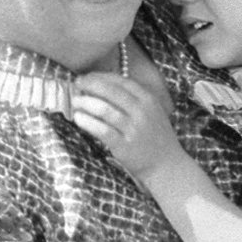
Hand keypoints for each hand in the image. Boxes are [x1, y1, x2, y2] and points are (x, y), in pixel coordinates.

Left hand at [68, 63, 181, 179]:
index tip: (87, 76)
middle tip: (77, 84)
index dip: (101, 77)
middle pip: (111, 91)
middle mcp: (141, 112)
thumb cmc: (155, 137)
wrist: (166, 164)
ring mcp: (133, 129)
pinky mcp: (124, 145)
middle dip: (90, 85)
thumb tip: (102, 86)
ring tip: (75, 102)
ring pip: (104, 109)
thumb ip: (133, 99)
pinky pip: (101, 130)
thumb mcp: (152, 111)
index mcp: (148, 100)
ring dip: (85, 103)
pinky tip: (78, 118)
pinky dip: (87, 122)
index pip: (121, 81)